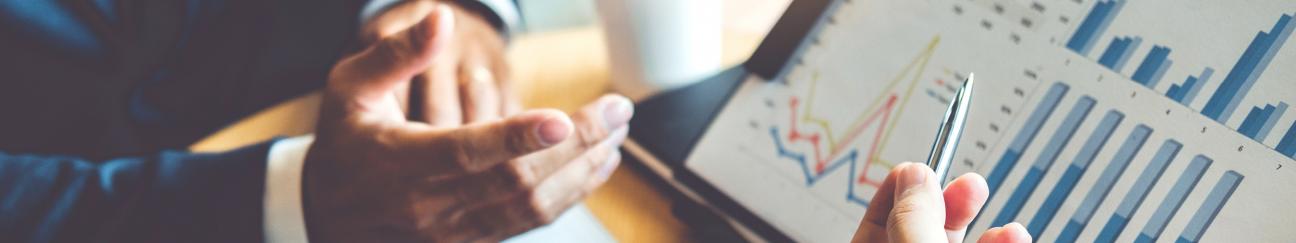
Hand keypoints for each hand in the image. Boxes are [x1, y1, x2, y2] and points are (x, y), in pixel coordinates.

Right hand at [304, 6, 632, 241]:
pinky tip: (598, 164)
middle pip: (515, 181)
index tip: (559, 120)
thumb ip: (396, 54)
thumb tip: (440, 18)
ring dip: (583, 170)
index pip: (465, 151)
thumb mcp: (349, 87)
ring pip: (532, 208)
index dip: (515, 138)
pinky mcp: (475, 240)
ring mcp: (456, 230)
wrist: (329, 212)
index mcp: (399, 161)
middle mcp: (430, 204)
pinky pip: (531, 222)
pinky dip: (571, 193)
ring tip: (616, 132)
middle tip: (617, 109)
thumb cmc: (345, 139)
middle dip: (576, 145)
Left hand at [852, 163, 1031, 242]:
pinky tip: (1012, 235)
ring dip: (977, 222)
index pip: (875, 223)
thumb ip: (913, 219)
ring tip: (992, 208)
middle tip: (969, 185)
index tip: (919, 167)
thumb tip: (916, 175)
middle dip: (945, 200)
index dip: (897, 190)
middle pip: (917, 229)